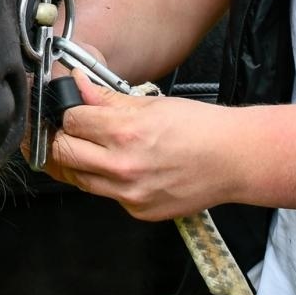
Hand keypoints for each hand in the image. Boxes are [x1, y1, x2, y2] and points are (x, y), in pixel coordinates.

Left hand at [43, 72, 243, 220]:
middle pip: (63, 153)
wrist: (234, 160)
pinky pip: (105, 195)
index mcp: (124, 132)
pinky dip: (105, 182)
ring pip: (78, 178)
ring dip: (76, 162)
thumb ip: (106, 98)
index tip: (73, 111)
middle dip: (61, 139)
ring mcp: (129, 193)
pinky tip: (118, 169)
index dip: (69, 112)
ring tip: (87, 149)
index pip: (71, 121)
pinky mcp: (138, 211)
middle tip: (66, 132)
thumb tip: (78, 84)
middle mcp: (123, 166)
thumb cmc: (200, 129)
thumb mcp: (150, 103)